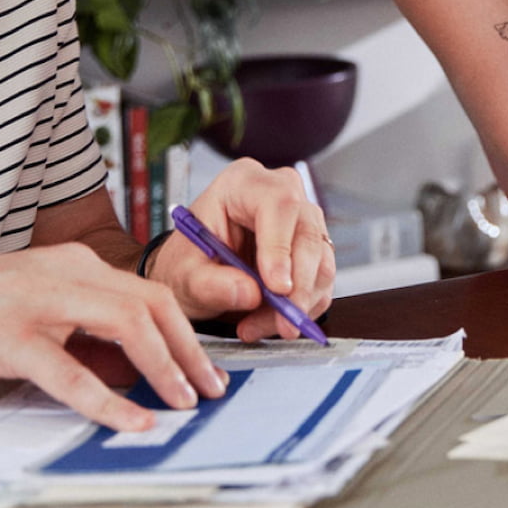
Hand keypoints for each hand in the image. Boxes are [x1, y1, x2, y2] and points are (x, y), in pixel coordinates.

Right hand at [0, 241, 225, 432]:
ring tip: (184, 403)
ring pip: (126, 326)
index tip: (205, 367)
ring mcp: (37, 302)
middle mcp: (62, 272)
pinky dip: (110, 401)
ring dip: (165, 368)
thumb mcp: (29, 311)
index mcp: (70, 263)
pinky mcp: (10, 338)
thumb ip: (78, 331)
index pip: (147, 291)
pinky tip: (133, 422)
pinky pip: (73, 373)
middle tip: (211, 389)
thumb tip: (130, 368)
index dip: (185, 331)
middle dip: (190, 350)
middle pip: (151, 303)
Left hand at [146, 157, 334, 341]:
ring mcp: (300, 219)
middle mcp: (279, 193)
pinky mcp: (312, 247)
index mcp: (242, 183)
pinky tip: (271, 321)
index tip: (276, 288)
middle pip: (307, 231)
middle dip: (299, 284)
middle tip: (282, 322)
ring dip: (299, 302)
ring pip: (321, 259)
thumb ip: (211, 284)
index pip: (277, 203)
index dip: (281, 246)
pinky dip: (303, 307)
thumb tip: (249, 293)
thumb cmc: (188, 261)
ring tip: (260, 325)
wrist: (194, 273)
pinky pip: (322, 280)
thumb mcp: (185, 276)